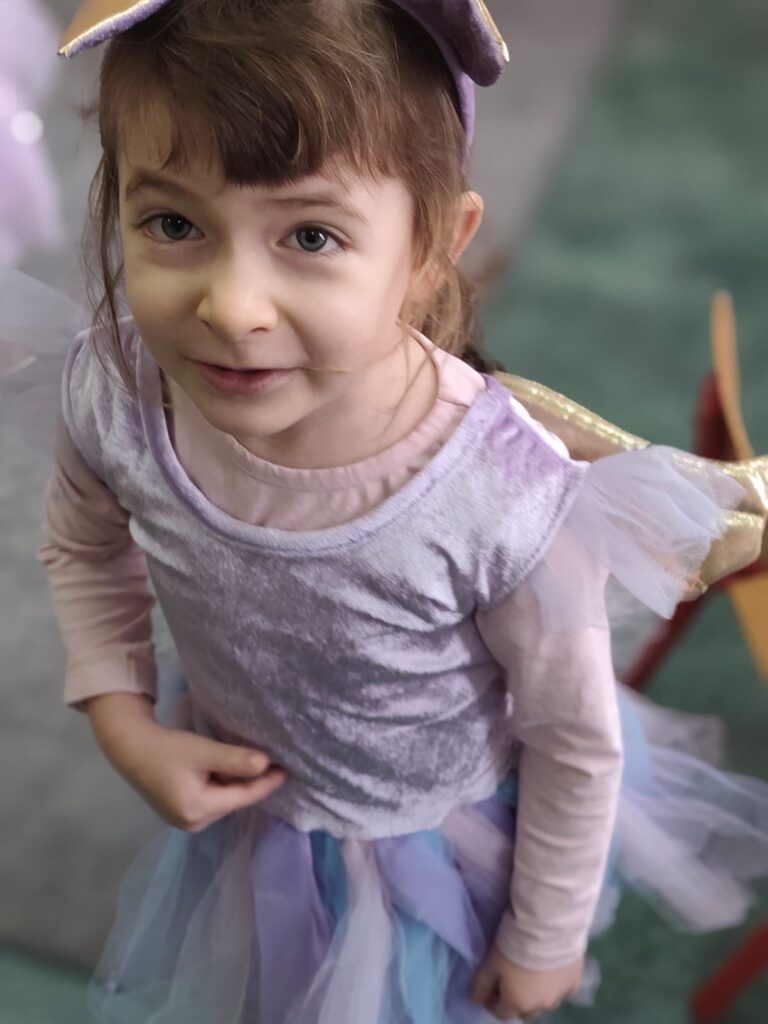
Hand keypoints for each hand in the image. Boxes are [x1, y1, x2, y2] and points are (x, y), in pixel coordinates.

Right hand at [87, 693, 287, 830]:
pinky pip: (212, 799)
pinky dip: (222, 784)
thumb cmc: (166, 748)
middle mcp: (193, 822)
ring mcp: (185, 820)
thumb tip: (266, 764)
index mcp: (198, 811)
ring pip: (223, 800)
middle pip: (233, 800)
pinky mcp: (180, 811)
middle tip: (273, 762)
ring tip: (254, 763)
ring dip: (236, 783)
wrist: (131, 747)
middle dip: (251, 783)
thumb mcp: (203, 751)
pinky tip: (229, 768)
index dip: (266, 783)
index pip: (242, 797)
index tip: (287, 770)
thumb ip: (234, 760)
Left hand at [470, 944, 582, 1020]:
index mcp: (518, 1005)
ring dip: (537, 993)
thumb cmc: (513, 946)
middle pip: (524, 1010)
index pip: (500, 1013)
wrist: (546, 927)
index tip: (489, 986)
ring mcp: (560, 996)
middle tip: (511, 978)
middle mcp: (541, 1007)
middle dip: (515, 1000)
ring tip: (532, 971)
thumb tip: (474, 1000)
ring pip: (545, 1002)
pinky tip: (551, 968)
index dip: (492, 1001)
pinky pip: (563, 989)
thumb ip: (480, 985)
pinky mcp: (574, 982)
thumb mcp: (490, 963)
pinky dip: (556, 983)